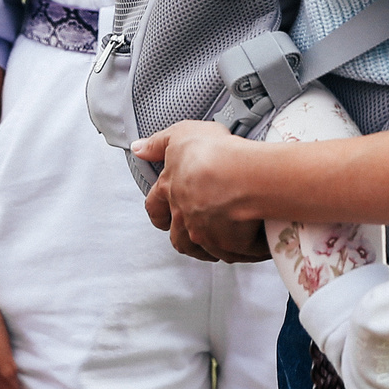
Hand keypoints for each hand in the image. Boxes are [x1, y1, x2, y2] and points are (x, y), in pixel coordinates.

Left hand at [133, 122, 272, 262]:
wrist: (238, 175)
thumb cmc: (210, 152)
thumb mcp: (180, 134)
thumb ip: (158, 143)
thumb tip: (138, 148)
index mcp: (170, 190)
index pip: (155, 206)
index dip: (158, 212)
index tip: (162, 216)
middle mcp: (183, 217)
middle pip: (178, 237)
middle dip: (184, 237)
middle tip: (195, 234)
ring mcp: (204, 234)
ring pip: (203, 250)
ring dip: (210, 248)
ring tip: (222, 243)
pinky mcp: (228, 246)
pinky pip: (235, 253)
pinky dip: (242, 251)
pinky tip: (251, 245)